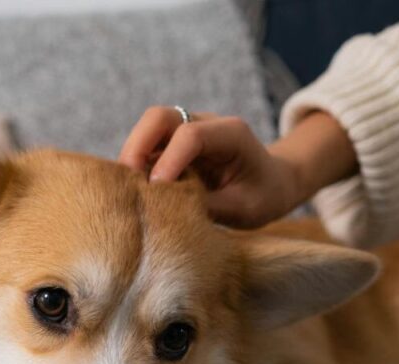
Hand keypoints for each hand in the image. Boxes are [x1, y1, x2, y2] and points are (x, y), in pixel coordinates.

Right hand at [119, 107, 356, 228]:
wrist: (272, 183)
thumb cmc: (263, 196)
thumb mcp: (244, 209)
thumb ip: (208, 207)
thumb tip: (166, 210)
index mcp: (232, 134)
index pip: (190, 136)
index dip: (169, 162)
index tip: (156, 191)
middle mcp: (205, 124)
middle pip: (159, 117)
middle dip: (137, 146)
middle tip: (126, 183)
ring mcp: (186, 131)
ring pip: (147, 129)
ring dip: (132, 156)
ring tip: (128, 190)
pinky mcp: (173, 145)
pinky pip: (147, 147)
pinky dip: (136, 166)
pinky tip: (134, 190)